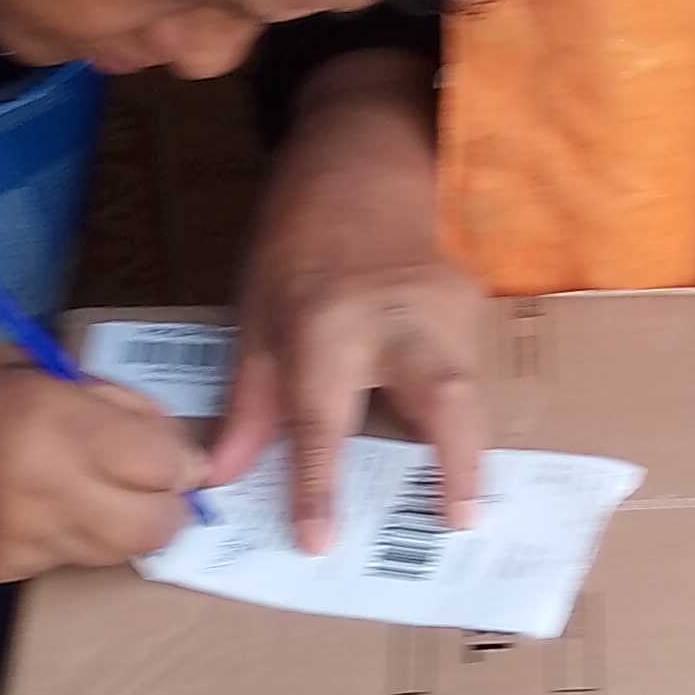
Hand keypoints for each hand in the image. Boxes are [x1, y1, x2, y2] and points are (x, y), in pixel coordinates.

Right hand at [0, 343, 205, 582]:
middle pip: (155, 528)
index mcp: (52, 423)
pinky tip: (33, 505)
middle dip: (165, 505)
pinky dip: (70, 535)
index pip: (164, 466)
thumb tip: (174, 445)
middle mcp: (42, 491)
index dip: (180, 461)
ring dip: (122, 524)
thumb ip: (109, 402)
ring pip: (117, 553)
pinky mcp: (0, 571)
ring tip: (88, 487)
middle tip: (145, 481)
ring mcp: (20, 541)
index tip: (172, 453)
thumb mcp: (37, 366)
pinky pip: (67, 560)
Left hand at [217, 55, 484, 547]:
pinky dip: (456, 416)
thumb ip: (250, 398)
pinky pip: (466, 374)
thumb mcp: (256, 310)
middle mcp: (393, 317)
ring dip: (462, 449)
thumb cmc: (298, 234)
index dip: (320, 485)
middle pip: (443, 395)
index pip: (322, 418)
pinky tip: (450, 448)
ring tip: (455, 504)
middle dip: (459, 462)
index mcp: (325, 321)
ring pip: (465, 391)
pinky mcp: (471, 304)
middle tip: (463, 522)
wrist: (364, 153)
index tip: (322, 542)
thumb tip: (223, 474)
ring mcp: (444, 307)